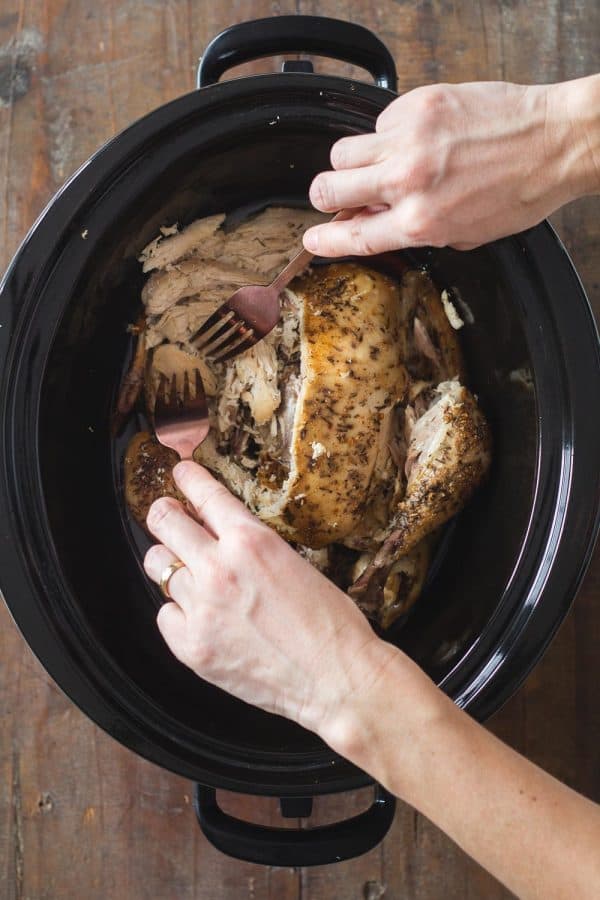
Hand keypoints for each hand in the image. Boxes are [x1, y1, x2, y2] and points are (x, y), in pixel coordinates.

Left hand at [143, 461, 407, 746]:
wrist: (337, 678)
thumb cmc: (330, 622)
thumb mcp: (294, 563)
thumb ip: (250, 547)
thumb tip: (218, 532)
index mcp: (250, 541)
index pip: (204, 494)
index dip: (187, 478)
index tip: (180, 471)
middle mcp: (218, 568)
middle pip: (164, 522)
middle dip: (164, 514)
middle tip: (167, 515)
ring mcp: (200, 609)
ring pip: (158, 568)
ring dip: (173, 566)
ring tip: (190, 574)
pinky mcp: (191, 646)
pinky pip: (165, 616)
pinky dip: (178, 613)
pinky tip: (200, 617)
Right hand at [303, 77, 598, 255]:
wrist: (555, 141)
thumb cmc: (520, 191)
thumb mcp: (465, 233)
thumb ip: (413, 232)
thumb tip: (374, 224)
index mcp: (421, 222)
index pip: (352, 236)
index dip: (324, 240)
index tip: (311, 239)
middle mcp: (408, 181)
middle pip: (329, 188)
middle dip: (326, 196)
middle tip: (334, 196)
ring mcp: (410, 139)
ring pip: (343, 151)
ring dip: (351, 163)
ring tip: (376, 165)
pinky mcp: (419, 104)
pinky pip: (379, 122)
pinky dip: (387, 133)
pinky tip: (413, 138)